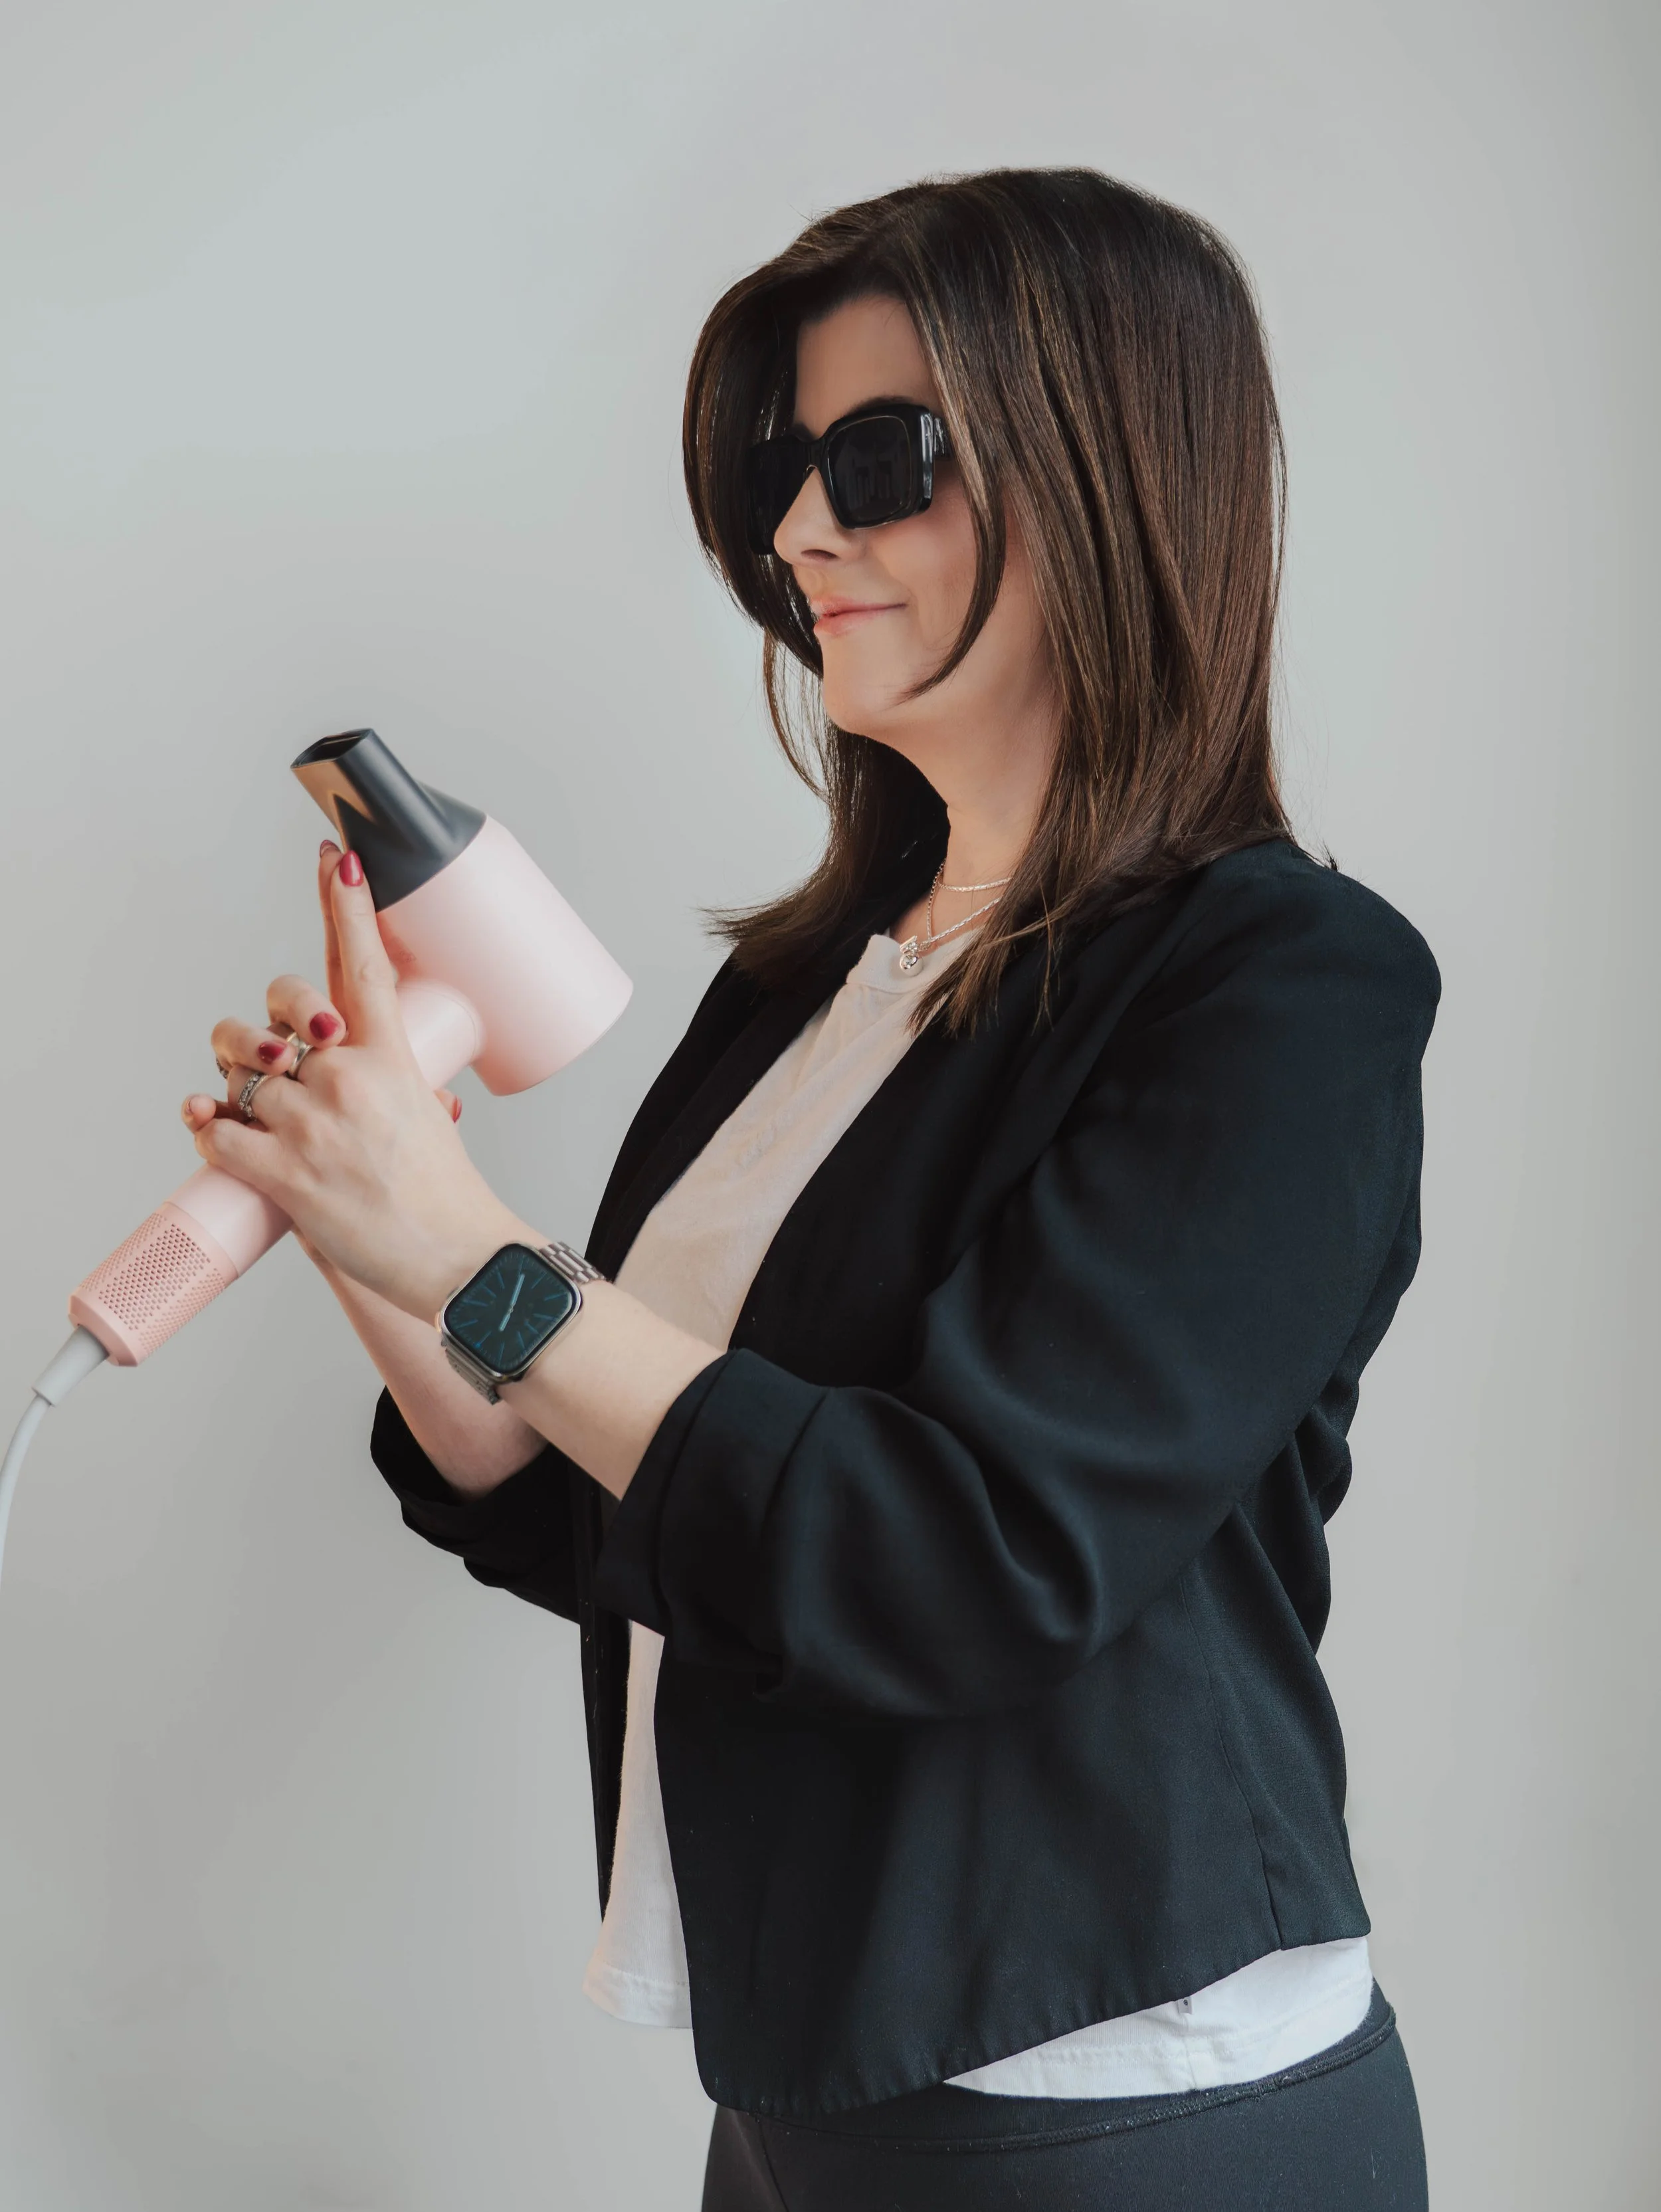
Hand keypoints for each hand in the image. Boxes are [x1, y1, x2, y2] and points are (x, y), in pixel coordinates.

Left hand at [180, 842, 533, 1320]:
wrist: (455, 1259)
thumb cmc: (445, 1197)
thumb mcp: (430, 1117)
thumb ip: (391, 1083)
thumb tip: (374, 1076)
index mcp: (393, 1058)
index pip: (361, 965)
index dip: (344, 906)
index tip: (334, 859)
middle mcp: (349, 1079)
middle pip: (275, 1019)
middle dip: (262, 1032)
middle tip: (275, 1053)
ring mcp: (312, 1124)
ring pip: (244, 1081)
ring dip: (245, 1099)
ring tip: (267, 1123)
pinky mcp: (282, 1173)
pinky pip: (218, 1135)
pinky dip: (209, 1132)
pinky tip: (213, 1129)